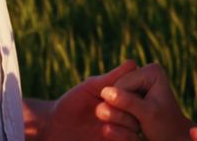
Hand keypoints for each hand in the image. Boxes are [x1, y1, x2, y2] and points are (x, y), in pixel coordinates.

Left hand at [24, 60, 141, 140]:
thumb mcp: (92, 88)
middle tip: (102, 107)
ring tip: (102, 121)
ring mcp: (121, 132)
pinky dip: (121, 137)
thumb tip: (133, 63)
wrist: (54, 127)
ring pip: (136, 129)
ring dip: (123, 123)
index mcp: (124, 100)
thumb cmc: (72, 103)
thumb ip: (113, 78)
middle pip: (142, 113)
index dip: (132, 92)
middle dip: (126, 109)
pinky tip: (105, 131)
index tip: (114, 91)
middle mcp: (126, 116)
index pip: (141, 95)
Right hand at [101, 62, 194, 140]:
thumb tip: (105, 92)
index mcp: (151, 71)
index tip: (139, 118)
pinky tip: (133, 122)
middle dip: (121, 109)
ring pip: (111, 98)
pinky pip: (113, 103)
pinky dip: (119, 115)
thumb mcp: (148, 115)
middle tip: (138, 123)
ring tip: (137, 123)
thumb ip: (128, 102)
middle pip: (114, 89)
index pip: (120, 85)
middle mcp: (144, 71)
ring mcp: (137, 82)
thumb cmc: (165, 127)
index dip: (122, 104)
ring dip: (119, 114)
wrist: (172, 138)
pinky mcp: (131, 92)